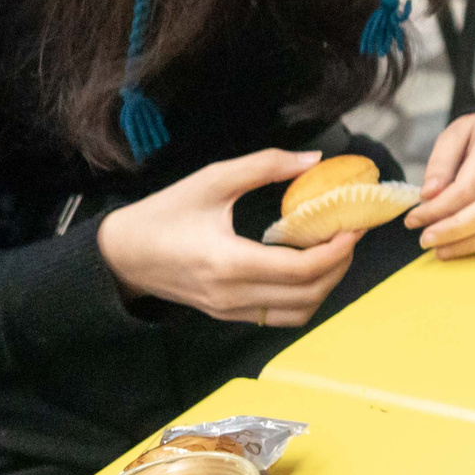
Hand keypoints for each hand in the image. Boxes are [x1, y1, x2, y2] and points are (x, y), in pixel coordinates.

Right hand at [95, 150, 358, 326]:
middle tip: (350, 233)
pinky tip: (307, 266)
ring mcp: (230, 310)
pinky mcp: (228, 315)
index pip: (301, 269)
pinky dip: (305, 296)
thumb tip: (314, 159)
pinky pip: (280, 316)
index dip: (338, 249)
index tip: (355, 224)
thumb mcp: (211, 180)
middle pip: (308, 294)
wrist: (120, 255)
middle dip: (340, 265)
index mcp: (228, 262)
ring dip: (327, 285)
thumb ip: (264, 166)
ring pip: (299, 313)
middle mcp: (232, 295)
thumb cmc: (164, 213)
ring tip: (333, 250)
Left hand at [404, 110, 474, 259]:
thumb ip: (440, 163)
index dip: (439, 209)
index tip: (413, 220)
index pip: (468, 186)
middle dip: (457, 230)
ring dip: (474, 243)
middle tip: (427, 241)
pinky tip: (473, 244)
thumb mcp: (455, 134)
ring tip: (443, 250)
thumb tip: (429, 196)